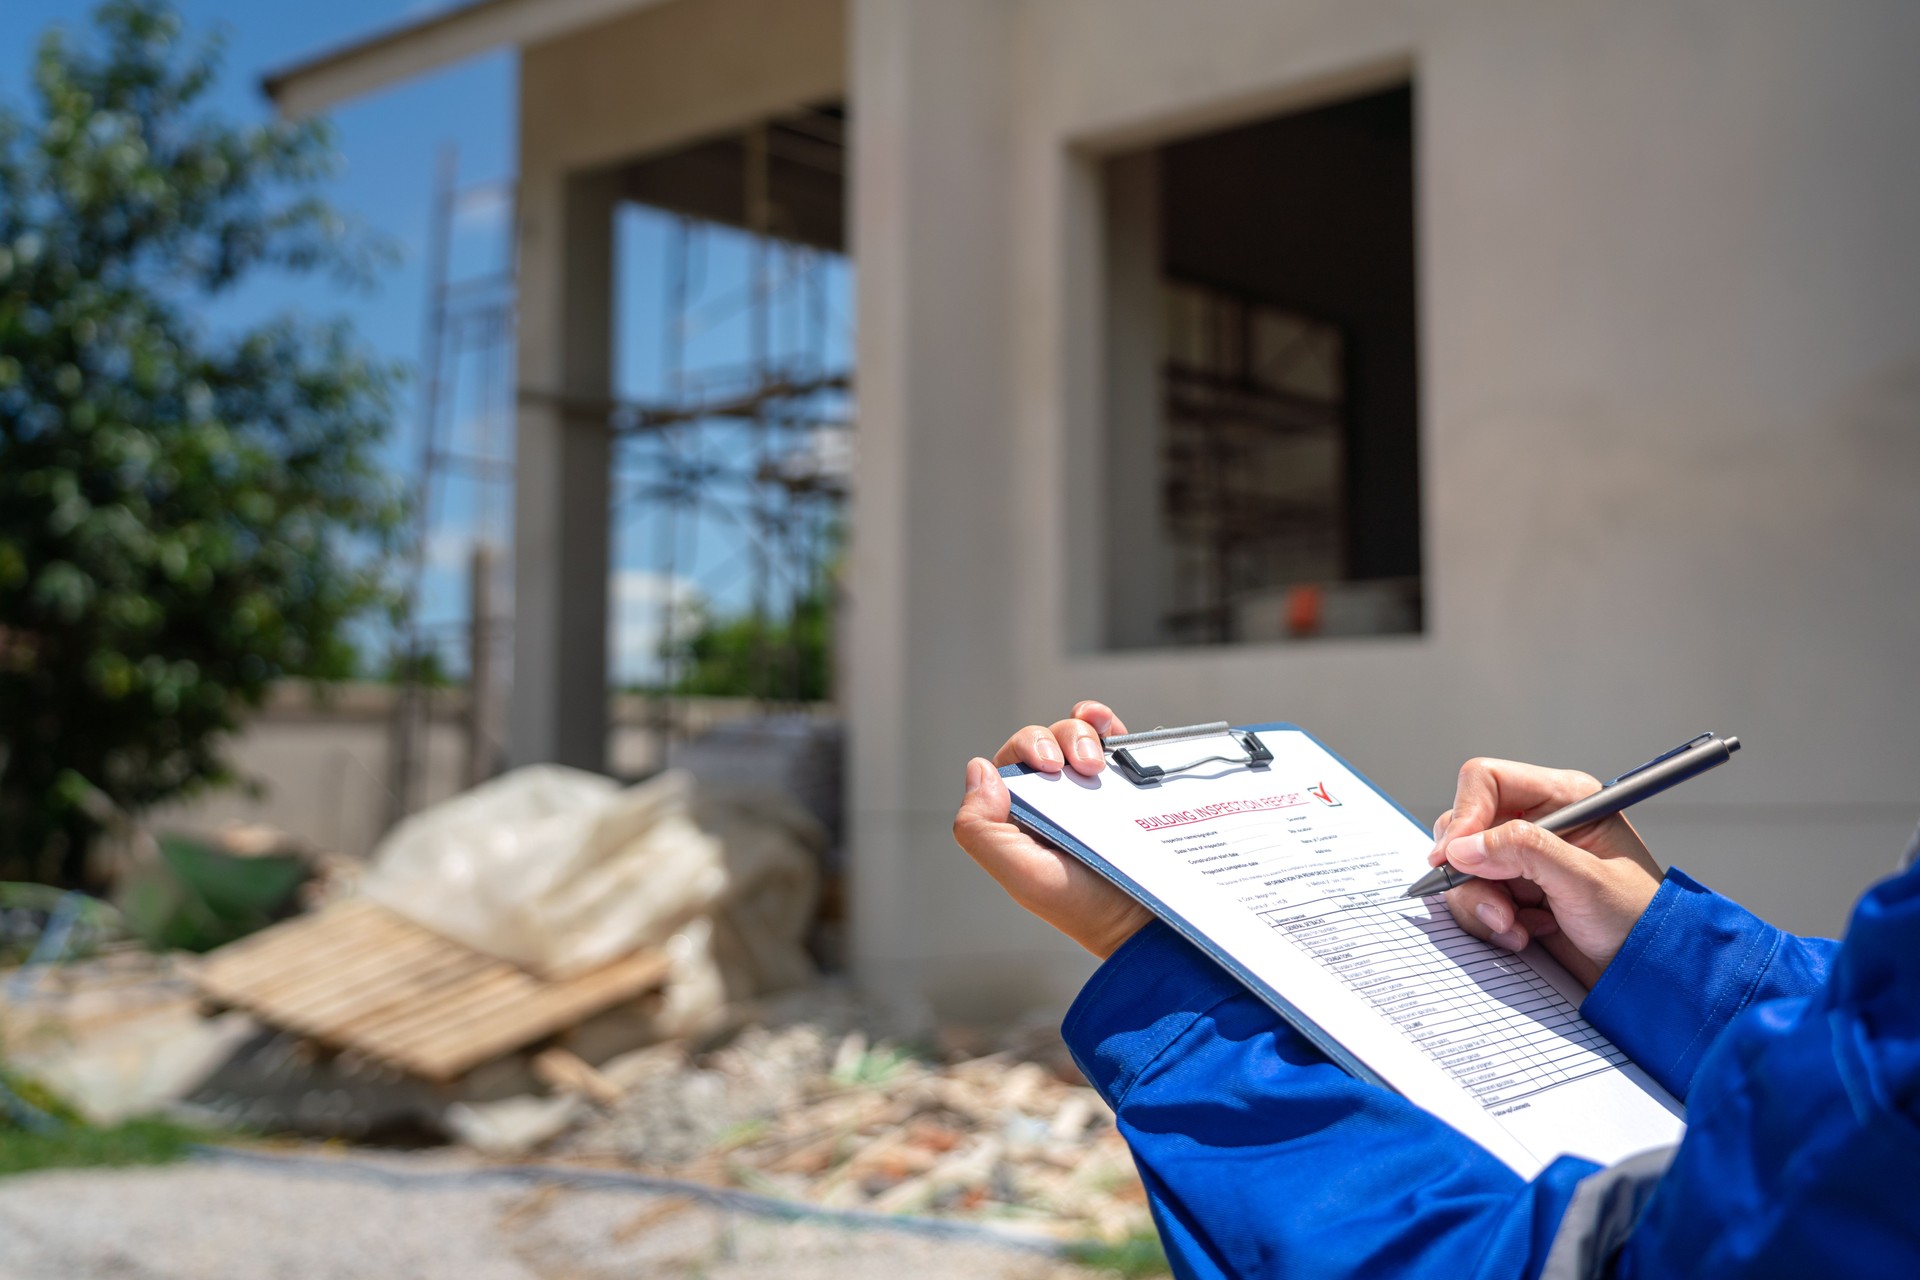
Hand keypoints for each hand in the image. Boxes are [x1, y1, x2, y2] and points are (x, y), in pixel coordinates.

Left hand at [951, 701, 1153, 957]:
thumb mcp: (1022, 875)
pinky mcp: (1128, 785)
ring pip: (1075, 734)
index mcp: (1023, 818)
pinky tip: (1108, 728)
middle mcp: (1054, 801)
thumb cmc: (1086, 906)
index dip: (1026, 750)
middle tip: (1080, 767)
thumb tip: (977, 770)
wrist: (1150, 918)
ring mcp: (1092, 790)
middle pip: (1044, 742)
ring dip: (1082, 732)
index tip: (1049, 765)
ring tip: (1097, 763)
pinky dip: (1106, 722)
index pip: (1012, 763)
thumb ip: (982, 829)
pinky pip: (1112, 739)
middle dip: (1058, 740)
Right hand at [1431, 758, 1663, 987]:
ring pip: (1461, 867)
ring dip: (1481, 904)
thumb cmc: (1636, 918)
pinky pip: (1471, 897)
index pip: (1486, 781)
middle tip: (1497, 907)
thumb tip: (1463, 847)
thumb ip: (1525, 852)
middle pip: (1465, 828)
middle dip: (1472, 874)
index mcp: (1562, 799)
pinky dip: (1489, 922)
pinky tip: (1524, 933)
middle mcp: (1536, 822)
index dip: (1465, 814)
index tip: (1455, 855)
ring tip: (1516, 927)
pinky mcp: (1510, 891)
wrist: (1644, 969)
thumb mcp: (1585, 881)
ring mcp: (1520, 860)